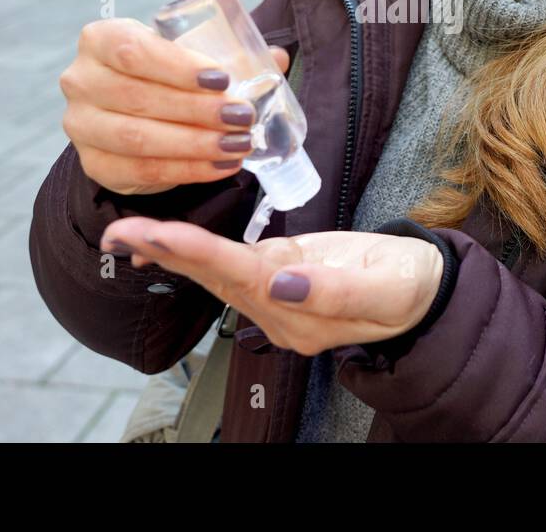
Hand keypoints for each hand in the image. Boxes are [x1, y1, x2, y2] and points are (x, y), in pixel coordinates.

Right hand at [59, 17, 289, 194]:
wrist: (137, 113)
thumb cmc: (168, 75)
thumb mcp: (194, 57)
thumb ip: (232, 55)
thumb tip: (277, 58)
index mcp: (101, 38)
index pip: (134, 50)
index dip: (178, 66)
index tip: (223, 80)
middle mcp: (80, 79)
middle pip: (138, 97)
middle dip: (197, 111)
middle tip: (242, 117)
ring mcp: (82, 125)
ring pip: (138, 138)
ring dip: (195, 144)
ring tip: (238, 144)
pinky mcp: (95, 164)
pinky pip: (142, 170)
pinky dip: (188, 170)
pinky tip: (221, 166)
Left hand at [100, 218, 444, 354]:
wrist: (427, 293)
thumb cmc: (410, 285)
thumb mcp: (385, 287)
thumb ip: (335, 288)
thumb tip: (284, 282)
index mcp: (304, 313)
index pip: (242, 276)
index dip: (197, 252)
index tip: (158, 235)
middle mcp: (281, 311)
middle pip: (215, 278)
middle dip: (166, 252)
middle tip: (118, 231)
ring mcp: (278, 297)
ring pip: (215, 273)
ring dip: (170, 251)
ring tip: (127, 233)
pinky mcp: (281, 278)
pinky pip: (228, 267)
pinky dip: (193, 252)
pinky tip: (164, 242)